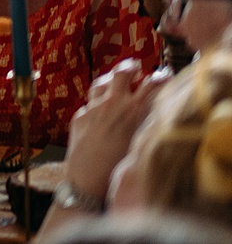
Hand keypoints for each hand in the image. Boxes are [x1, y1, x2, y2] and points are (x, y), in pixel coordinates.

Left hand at [62, 59, 165, 206]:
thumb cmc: (121, 167)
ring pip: (101, 82)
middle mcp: (113, 103)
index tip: (164, 74)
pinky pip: (89, 104)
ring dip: (110, 79)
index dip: (161, 76)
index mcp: (135, 110)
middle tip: (135, 65)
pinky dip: (96, 104)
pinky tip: (100, 111)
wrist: (89, 179)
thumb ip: (145, 122)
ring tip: (115, 79)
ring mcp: (93, 107)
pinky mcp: (79, 116)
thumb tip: (152, 110)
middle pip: (122, 72)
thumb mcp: (141, 141)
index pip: (153, 83)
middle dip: (130, 66)